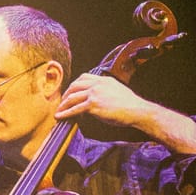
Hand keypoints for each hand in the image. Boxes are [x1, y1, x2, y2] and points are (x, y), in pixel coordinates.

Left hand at [55, 71, 195, 152]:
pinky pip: (75, 109)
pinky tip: (60, 117)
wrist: (137, 110)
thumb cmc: (130, 105)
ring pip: (72, 97)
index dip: (74, 84)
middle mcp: (98, 84)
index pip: (84, 77)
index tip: (70, 92)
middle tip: (62, 102)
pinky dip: (65, 113)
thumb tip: (95, 98)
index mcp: (104, 80)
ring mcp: (95, 94)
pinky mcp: (93, 104)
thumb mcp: (117, 91)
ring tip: (58, 111)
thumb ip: (105, 91)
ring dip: (63, 105)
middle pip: (75, 85)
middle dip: (66, 94)